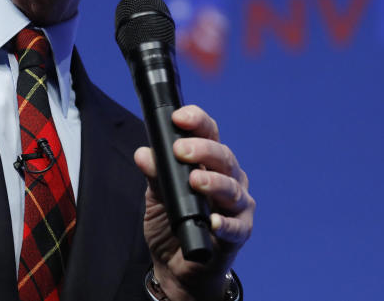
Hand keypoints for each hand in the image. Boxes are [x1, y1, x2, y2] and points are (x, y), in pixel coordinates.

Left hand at [134, 105, 253, 300]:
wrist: (176, 266)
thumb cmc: (171, 224)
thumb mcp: (157, 196)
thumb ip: (155, 174)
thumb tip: (144, 153)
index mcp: (209, 163)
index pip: (209, 134)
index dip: (197, 121)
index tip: (179, 117)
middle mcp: (228, 179)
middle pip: (223, 157)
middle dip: (202, 149)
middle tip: (181, 149)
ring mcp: (237, 206)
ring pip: (233, 188)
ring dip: (215, 182)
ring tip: (196, 180)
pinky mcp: (239, 233)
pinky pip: (236, 227)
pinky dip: (226, 224)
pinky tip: (214, 222)